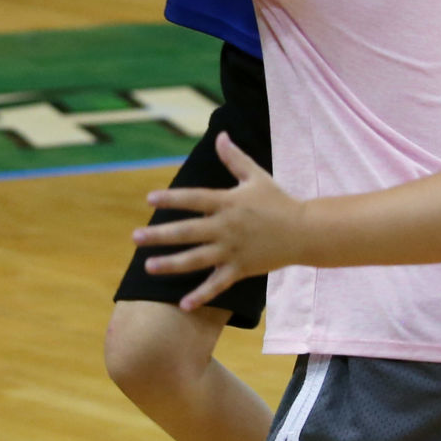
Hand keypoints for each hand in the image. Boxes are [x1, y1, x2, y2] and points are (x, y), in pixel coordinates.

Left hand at [133, 131, 302, 307]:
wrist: (305, 231)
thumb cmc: (278, 201)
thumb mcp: (256, 176)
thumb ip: (234, 158)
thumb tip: (220, 135)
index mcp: (228, 203)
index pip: (194, 199)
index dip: (172, 198)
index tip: (150, 199)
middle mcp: (227, 227)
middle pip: (188, 232)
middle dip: (160, 235)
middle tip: (135, 238)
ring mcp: (233, 250)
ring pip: (196, 260)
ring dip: (171, 264)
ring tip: (148, 266)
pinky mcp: (241, 269)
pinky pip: (218, 285)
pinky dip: (201, 296)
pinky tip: (183, 305)